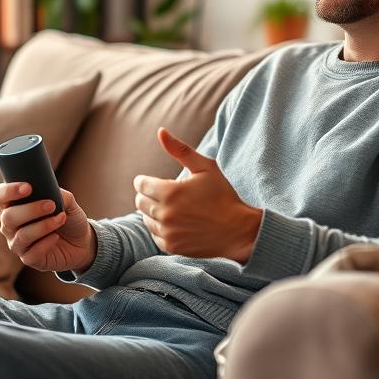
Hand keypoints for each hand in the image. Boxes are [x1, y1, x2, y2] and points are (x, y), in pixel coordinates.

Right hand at [0, 183, 96, 272]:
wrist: (81, 241)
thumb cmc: (66, 216)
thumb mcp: (66, 200)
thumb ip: (57, 193)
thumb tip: (52, 192)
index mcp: (13, 204)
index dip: (8, 191)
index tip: (28, 188)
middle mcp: (10, 224)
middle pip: (8, 217)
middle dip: (30, 209)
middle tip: (51, 205)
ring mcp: (17, 243)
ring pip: (22, 235)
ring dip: (43, 226)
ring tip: (60, 219)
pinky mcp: (28, 258)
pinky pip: (32, 253)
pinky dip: (46, 243)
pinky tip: (55, 237)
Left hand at [134, 128, 261, 262]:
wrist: (238, 230)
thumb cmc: (222, 195)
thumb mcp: (205, 167)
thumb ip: (180, 150)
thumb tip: (161, 131)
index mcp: (170, 192)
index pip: (140, 184)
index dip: (146, 181)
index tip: (155, 182)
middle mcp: (165, 214)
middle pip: (140, 202)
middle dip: (149, 195)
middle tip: (166, 194)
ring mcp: (168, 233)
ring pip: (146, 218)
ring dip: (154, 212)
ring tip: (173, 208)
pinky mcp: (171, 247)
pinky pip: (154, 234)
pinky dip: (161, 228)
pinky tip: (176, 223)